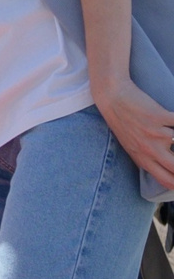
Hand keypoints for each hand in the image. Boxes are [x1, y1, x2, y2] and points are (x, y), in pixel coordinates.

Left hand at [96, 78, 173, 193]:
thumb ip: (146, 159)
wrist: (111, 98)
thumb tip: (162, 170)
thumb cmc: (122, 122)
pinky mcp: (158, 116)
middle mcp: (149, 150)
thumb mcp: (130, 146)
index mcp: (142, 159)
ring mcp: (154, 133)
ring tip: (170, 134)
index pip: (166, 180)